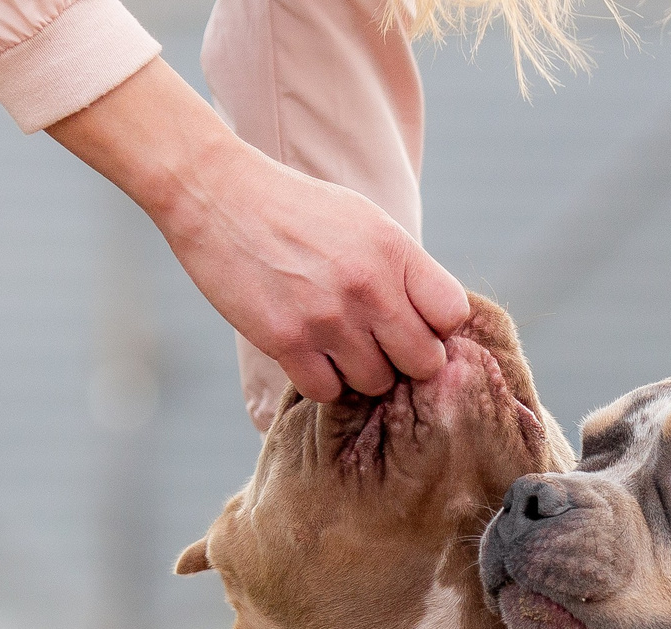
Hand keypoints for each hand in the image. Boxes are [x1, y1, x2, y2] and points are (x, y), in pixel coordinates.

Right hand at [51, 58, 469, 403]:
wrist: (217, 196)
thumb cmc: (296, 212)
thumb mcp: (363, 221)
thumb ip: (402, 268)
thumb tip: (436, 324)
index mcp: (394, 249)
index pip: (453, 315)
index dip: (437, 327)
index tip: (414, 322)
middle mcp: (368, 285)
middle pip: (423, 362)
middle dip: (405, 360)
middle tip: (378, 344)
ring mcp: (328, 317)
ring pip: (376, 383)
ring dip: (360, 372)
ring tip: (337, 343)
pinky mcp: (286, 341)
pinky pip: (327, 391)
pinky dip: (321, 380)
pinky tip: (308, 351)